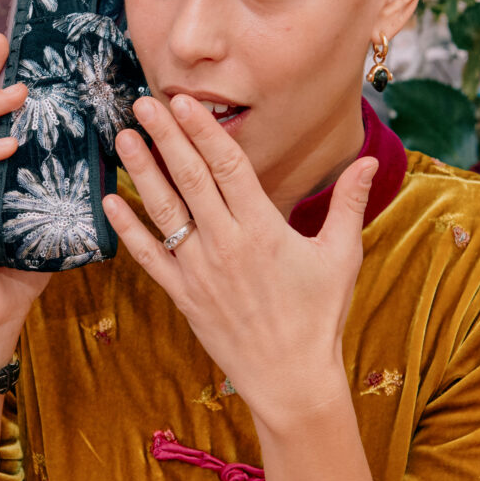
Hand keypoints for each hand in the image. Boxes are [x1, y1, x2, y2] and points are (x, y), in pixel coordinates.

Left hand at [103, 95, 377, 428]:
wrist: (291, 378)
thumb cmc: (320, 316)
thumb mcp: (342, 256)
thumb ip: (348, 203)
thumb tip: (367, 162)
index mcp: (263, 229)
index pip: (228, 166)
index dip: (203, 131)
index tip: (183, 102)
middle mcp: (226, 244)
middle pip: (191, 179)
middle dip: (166, 137)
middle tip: (144, 103)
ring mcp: (200, 271)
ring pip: (165, 211)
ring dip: (142, 172)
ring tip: (124, 138)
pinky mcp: (184, 296)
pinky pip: (150, 257)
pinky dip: (129, 229)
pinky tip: (112, 202)